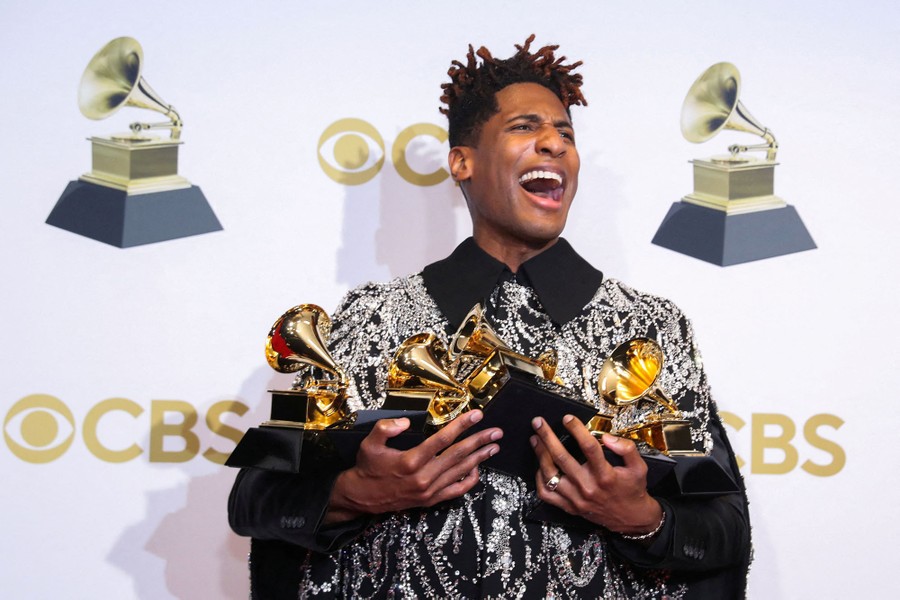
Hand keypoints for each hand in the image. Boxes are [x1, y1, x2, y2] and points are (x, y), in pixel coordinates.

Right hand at [325, 410, 501, 522]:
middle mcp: (424, 477)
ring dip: (480, 458)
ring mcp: (429, 491)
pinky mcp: (431, 500)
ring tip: (494, 446)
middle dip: (479, 441)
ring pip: (460, 471)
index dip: (461, 426)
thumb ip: (385, 428)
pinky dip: (470, 480)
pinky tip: (478, 469)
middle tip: (496, 432)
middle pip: (458, 455)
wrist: (362, 496)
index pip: (442, 439)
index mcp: (410, 461)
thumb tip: (405, 421)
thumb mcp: (369, 443)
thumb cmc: (368, 467)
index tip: (477, 415)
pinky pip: (456, 490)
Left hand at [530, 415, 661, 535]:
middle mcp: (588, 487)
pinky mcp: (570, 507)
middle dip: (548, 437)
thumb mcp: (639, 467)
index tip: (567, 418)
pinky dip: (539, 479)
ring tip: (535, 439)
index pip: (589, 447)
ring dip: (540, 455)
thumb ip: (626, 448)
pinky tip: (540, 466)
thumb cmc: (633, 490)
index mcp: (605, 475)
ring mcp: (576, 499)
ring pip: (550, 475)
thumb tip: (606, 437)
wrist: (631, 519)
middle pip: (562, 458)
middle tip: (538, 423)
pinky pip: (547, 494)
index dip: (576, 430)